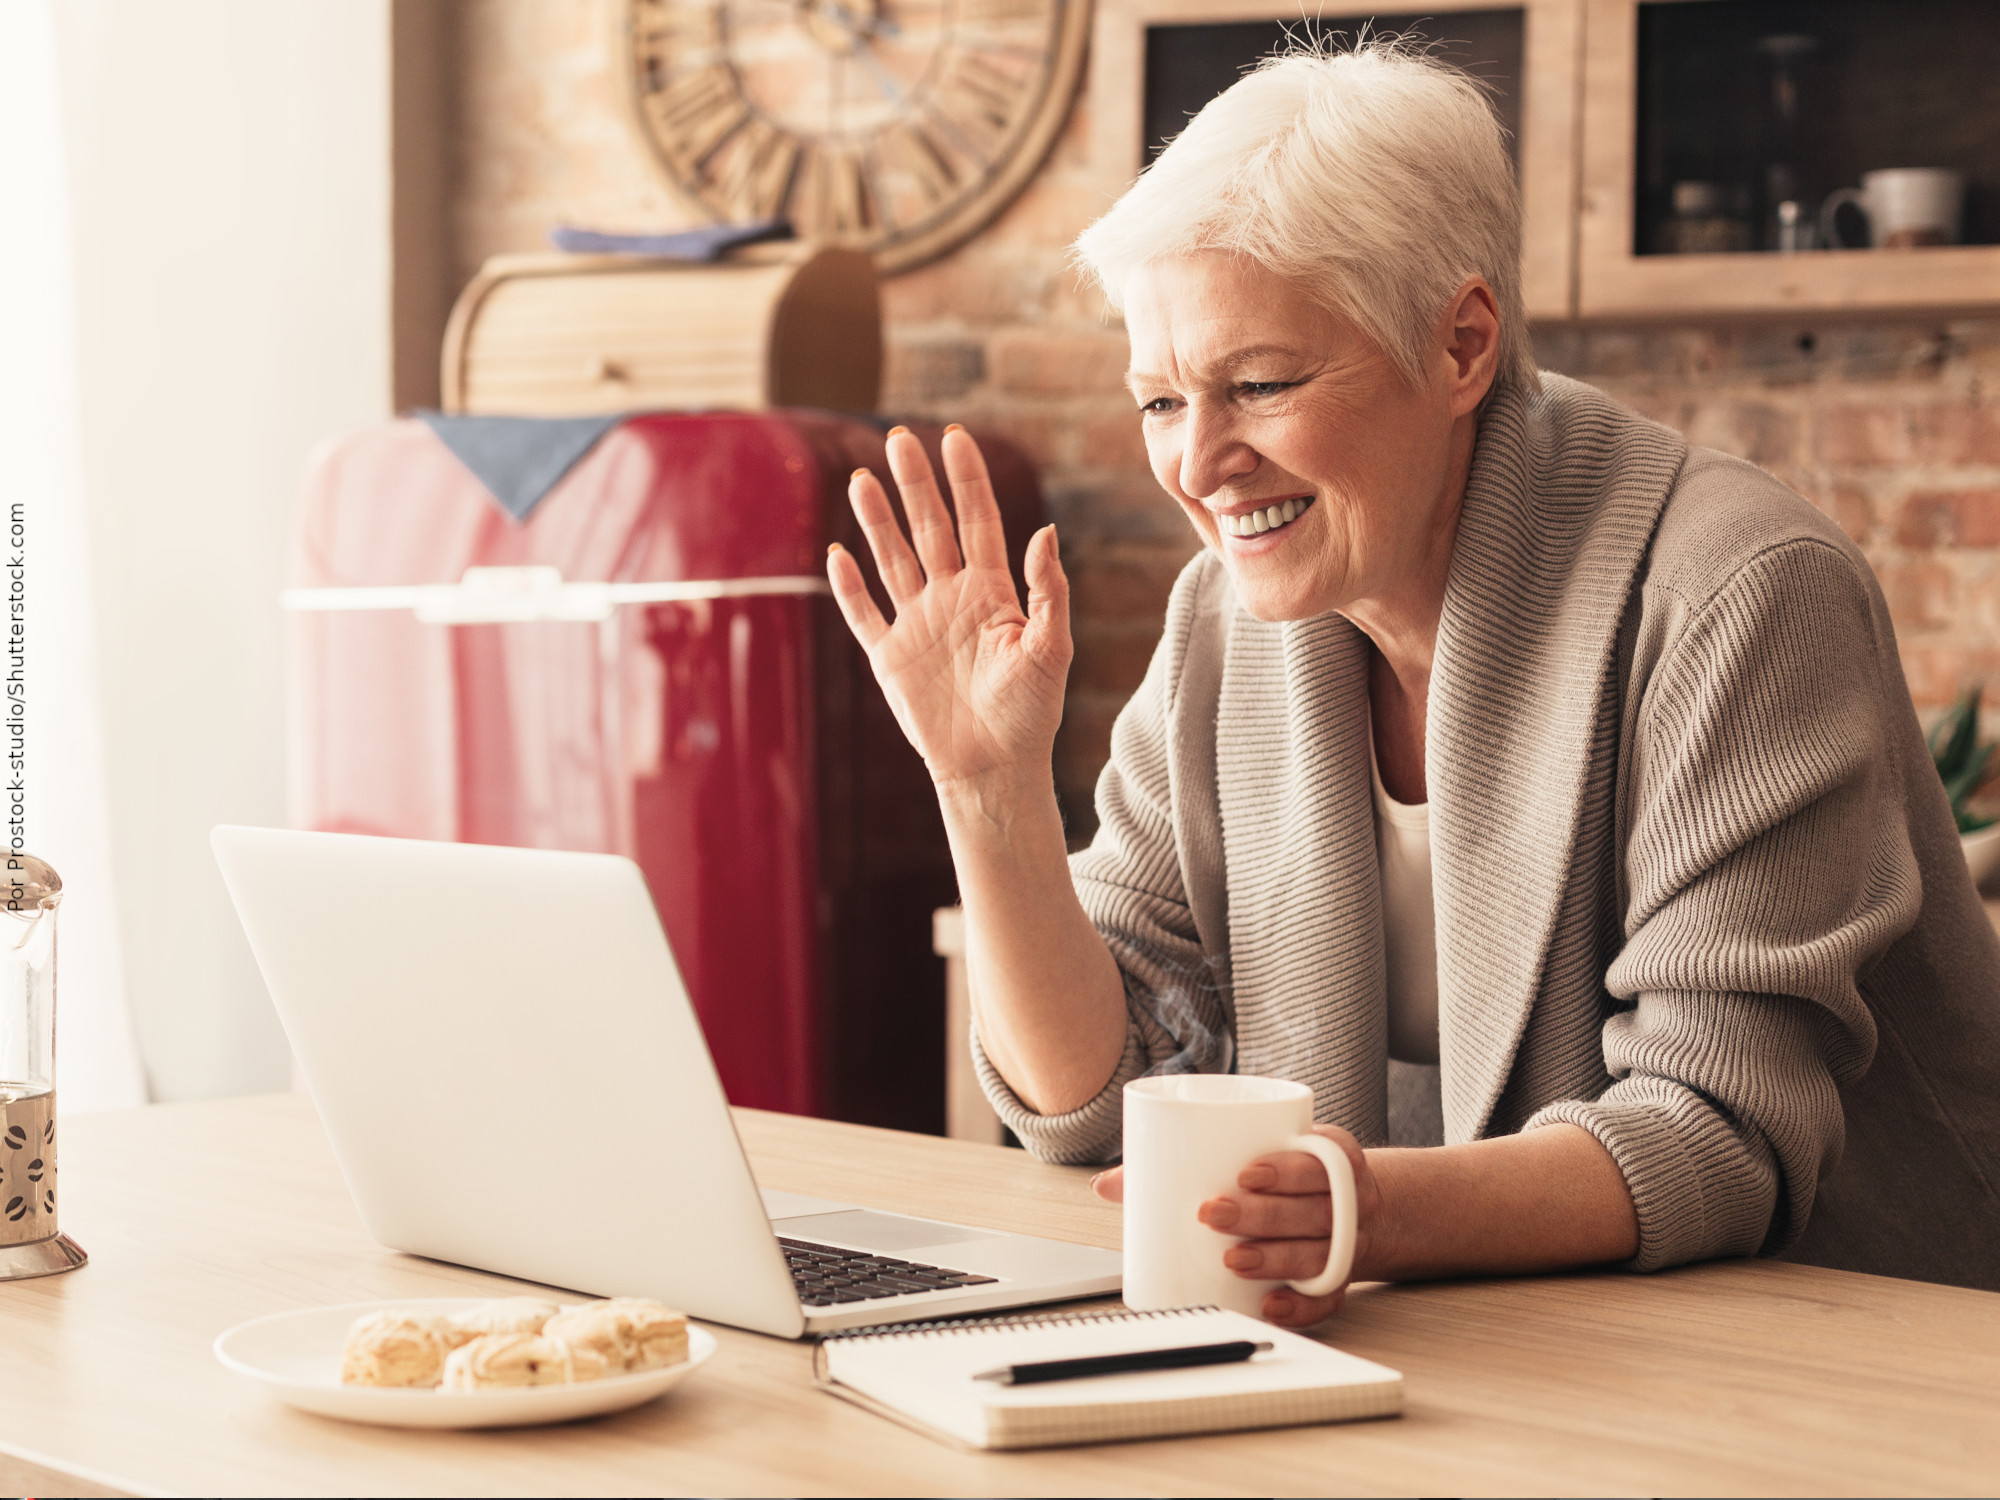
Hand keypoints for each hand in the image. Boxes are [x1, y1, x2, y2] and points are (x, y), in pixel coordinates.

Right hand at [828, 427, 1070, 791]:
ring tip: (862, 479)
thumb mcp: (1052, 650)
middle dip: (915, 484)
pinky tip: (836, 555)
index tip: (955, 439)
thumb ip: (1048, 592)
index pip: (977, 521)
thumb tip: (1044, 532)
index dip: (966, 480)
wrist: (995, 768)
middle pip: (929, 528)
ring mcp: (917, 625)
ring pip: (892, 559)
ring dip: (877, 521)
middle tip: (899, 438)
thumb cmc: (1032, 713)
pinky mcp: (890, 658)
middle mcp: (951, 598)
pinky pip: (863, 615)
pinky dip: (848, 587)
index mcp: (992, 592)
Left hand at [1091, 1125, 1385, 1327]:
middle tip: (1214, 1214)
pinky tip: (1269, 1303)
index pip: (1317, 1162)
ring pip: (1319, 1255)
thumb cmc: (1292, 1175)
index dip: (1287, 1169)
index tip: (1246, 1174)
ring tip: (1234, 1259)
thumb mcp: (1260, 1150)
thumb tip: (1109, 1183)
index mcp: (1330, 1158)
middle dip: (1263, 1215)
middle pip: (1313, 1212)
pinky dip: (1300, 1305)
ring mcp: (1346, 1245)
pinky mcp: (1338, 1282)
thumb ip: (1188, 1158)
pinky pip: (1327, 1300)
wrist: (1358, 1206)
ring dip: (1275, 1259)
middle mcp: (1347, 1203)